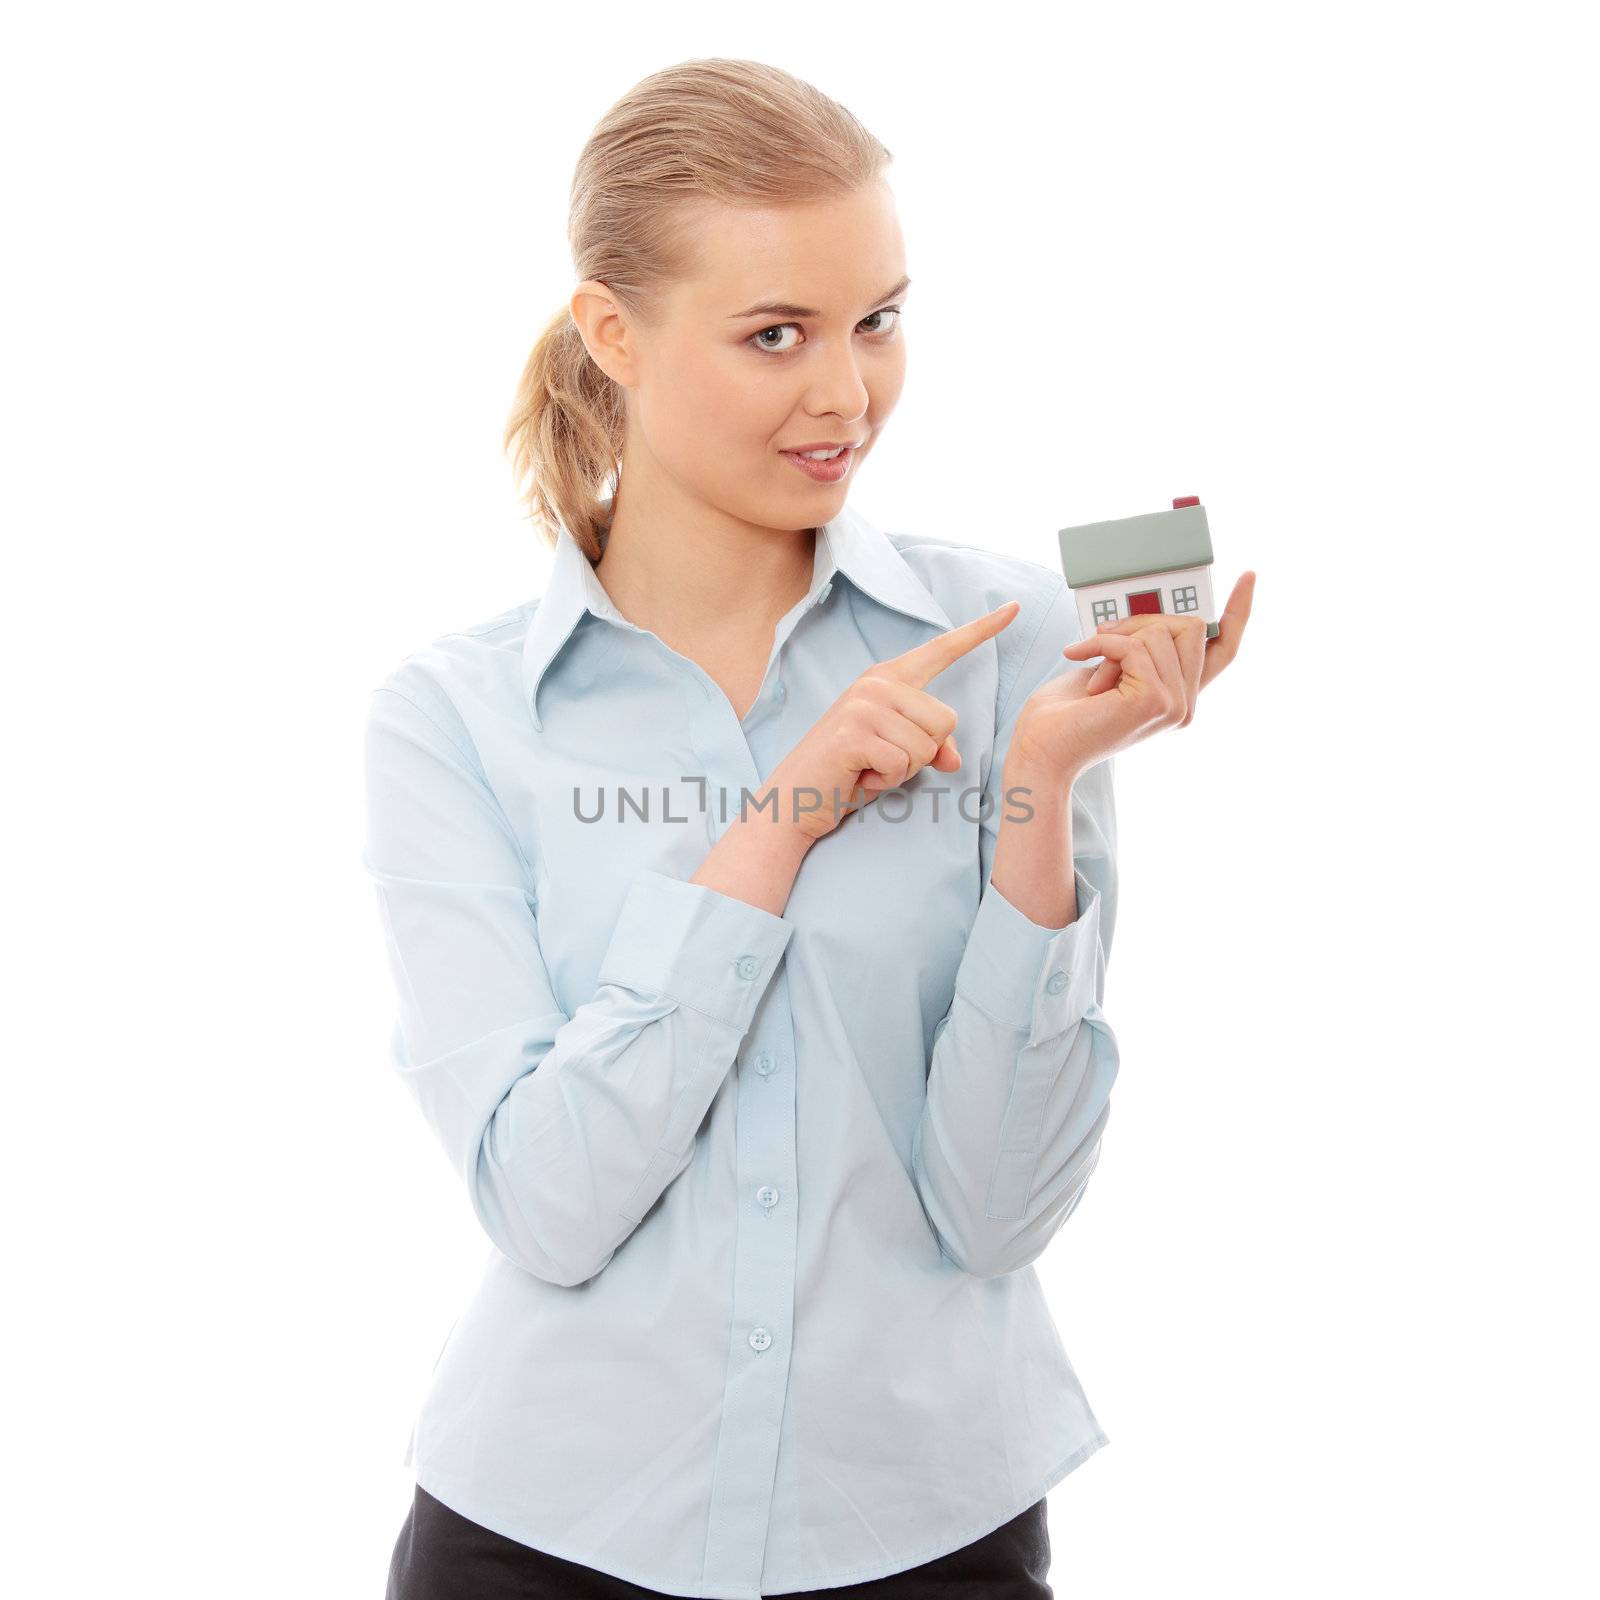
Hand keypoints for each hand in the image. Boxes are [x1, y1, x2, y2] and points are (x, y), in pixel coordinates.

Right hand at [763, 600, 1021, 843]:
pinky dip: (887, 781)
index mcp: (888, 678)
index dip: (982, 630)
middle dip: (923, 753)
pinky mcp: (854, 733)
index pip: (943, 649)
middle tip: (883, 759)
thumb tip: (954, 760)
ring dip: (904, 770)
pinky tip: (861, 776)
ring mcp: (863, 705)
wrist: (795, 798)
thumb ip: (930, 748)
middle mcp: (876, 683)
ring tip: (870, 767)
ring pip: (927, 746)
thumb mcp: (897, 755)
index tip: (1014, 608)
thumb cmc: (847, 772)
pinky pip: (904, 764)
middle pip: (946, 720)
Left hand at [1010, 570, 1255, 779]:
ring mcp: (1174, 705)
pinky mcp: (1154, 700)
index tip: (1248, 577)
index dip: (1238, 612)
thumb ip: (1141, 650)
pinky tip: (1078, 659)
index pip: (1224, 650)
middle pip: (1190, 627)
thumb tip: (1152, 620)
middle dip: (1141, 621)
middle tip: (1101, 639)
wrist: (1039, 750)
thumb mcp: (1112, 669)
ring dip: (1116, 637)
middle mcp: (1184, 705)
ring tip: (1092, 669)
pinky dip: (1102, 644)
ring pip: (1161, 631)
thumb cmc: (1065, 713)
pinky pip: (1134, 645)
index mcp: (1178, 696)